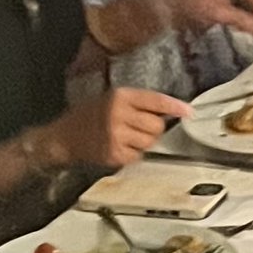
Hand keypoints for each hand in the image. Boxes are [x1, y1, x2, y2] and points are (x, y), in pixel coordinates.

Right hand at [51, 86, 188, 173]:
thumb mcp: (111, 99)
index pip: (155, 100)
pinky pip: (138, 156)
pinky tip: (118, 147)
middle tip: (137, 128)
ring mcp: (116, 136)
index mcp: (120, 96)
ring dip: (143, 142)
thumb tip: (169, 112)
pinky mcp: (114, 154)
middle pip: (157, 125)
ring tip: (126, 137)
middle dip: (152, 128)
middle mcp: (119, 114)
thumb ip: (138, 104)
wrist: (63, 137)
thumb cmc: (90, 117)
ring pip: (150, 142)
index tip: (189, 112)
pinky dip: (132, 154)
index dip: (175, 107)